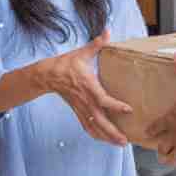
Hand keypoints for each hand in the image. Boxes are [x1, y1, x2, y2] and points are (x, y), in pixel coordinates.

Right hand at [41, 28, 132, 145]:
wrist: (46, 75)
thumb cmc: (66, 63)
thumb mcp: (82, 52)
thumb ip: (97, 44)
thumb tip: (107, 30)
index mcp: (87, 86)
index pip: (102, 99)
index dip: (115, 105)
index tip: (128, 109)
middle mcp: (84, 100)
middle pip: (99, 120)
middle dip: (112, 132)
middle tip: (125, 141)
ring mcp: (80, 108)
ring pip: (93, 126)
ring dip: (106, 137)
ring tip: (120, 144)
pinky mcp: (77, 111)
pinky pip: (87, 126)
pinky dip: (96, 134)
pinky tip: (105, 140)